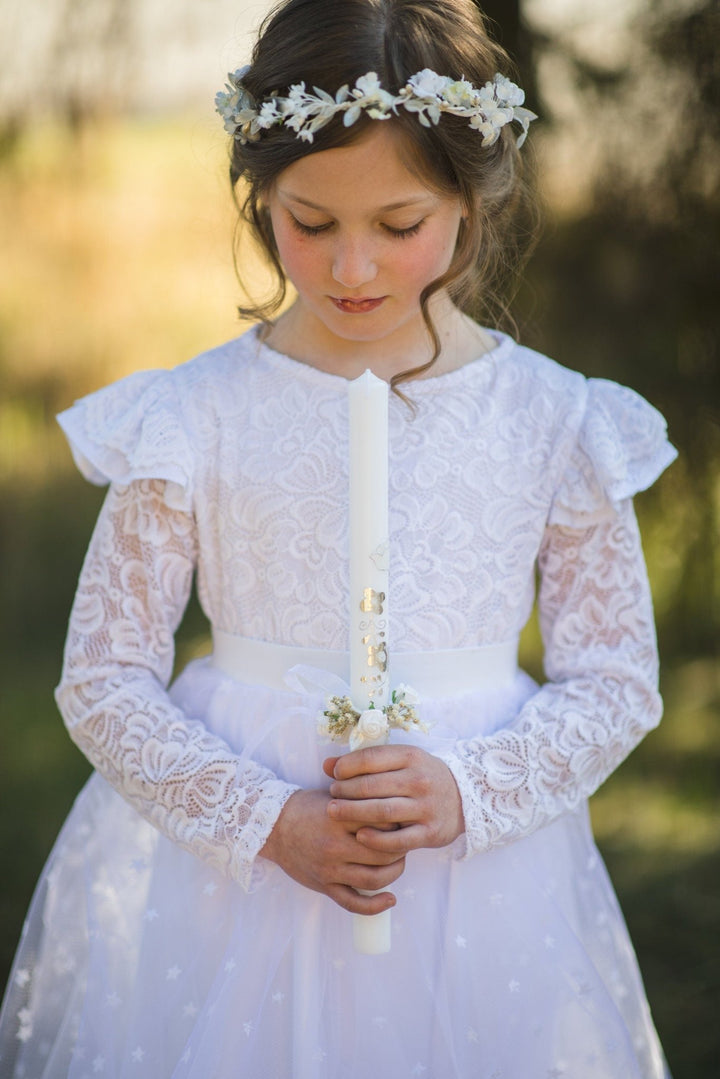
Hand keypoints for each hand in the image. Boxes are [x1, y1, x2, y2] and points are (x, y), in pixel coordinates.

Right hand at [259, 788, 405, 913]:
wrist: (274, 827)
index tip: (405, 820)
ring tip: (399, 863)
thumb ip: (360, 797)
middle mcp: (334, 845)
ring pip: (373, 878)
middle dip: (401, 848)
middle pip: (383, 853)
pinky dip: (374, 906)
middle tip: (405, 841)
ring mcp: (329, 868)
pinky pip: (353, 903)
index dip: (399, 823)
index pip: (381, 822)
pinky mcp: (324, 886)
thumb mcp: (333, 795)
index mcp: (338, 817)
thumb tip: (394, 799)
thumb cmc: (307, 808)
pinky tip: (390, 899)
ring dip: (394, 873)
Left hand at [323, 745, 464, 854]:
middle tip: (331, 796)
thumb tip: (327, 765)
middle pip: (373, 786)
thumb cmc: (421, 778)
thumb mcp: (400, 761)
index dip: (347, 766)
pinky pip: (398, 840)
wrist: (464, 799)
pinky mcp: (430, 832)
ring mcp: (426, 807)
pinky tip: (359, 836)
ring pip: (382, 812)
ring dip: (353, 813)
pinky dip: (376, 840)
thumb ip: (365, 762)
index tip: (335, 774)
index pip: (371, 758)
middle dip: (345, 791)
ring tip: (335, 812)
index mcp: (411, 756)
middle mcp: (420, 780)